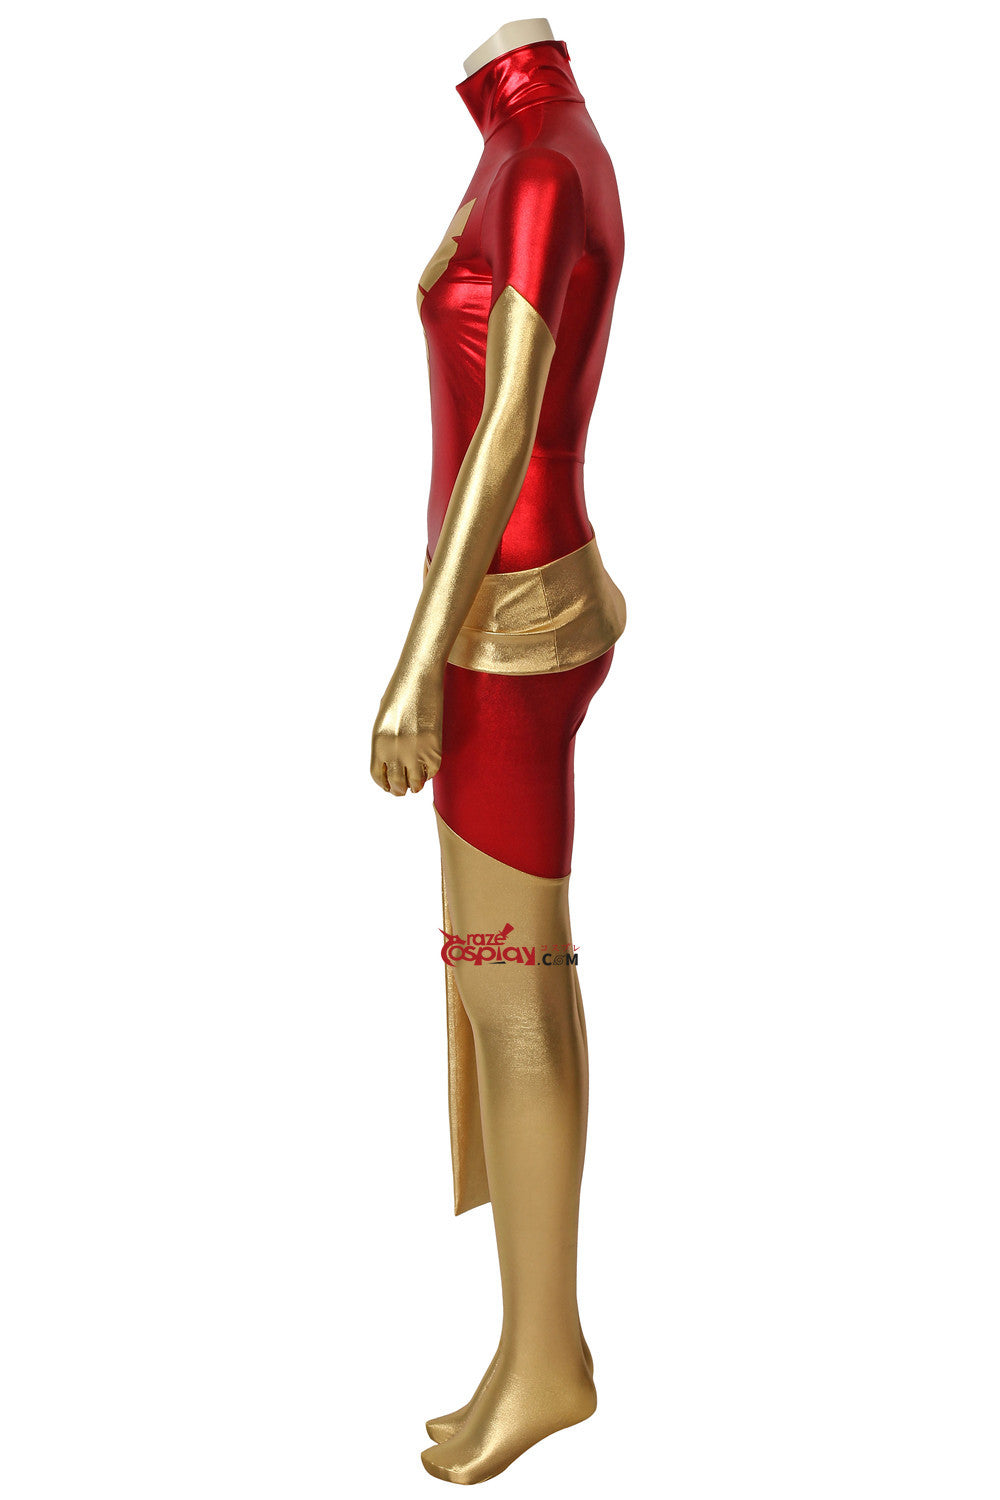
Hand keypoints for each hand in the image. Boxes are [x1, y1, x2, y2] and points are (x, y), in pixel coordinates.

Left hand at [370, 667, 442, 795]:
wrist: (418, 678)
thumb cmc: (399, 695)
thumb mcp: (384, 721)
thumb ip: (385, 745)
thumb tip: (392, 765)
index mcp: (378, 743)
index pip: (379, 776)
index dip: (385, 785)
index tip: (390, 787)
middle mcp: (395, 749)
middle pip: (397, 783)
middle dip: (400, 790)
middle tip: (404, 790)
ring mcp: (415, 749)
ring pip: (416, 782)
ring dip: (416, 785)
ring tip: (417, 783)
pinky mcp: (434, 745)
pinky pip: (433, 769)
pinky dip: (430, 772)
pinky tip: (428, 768)